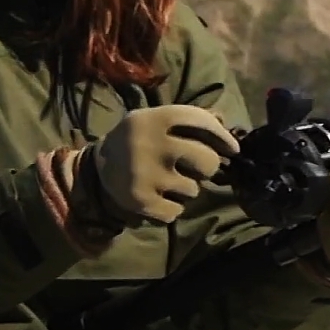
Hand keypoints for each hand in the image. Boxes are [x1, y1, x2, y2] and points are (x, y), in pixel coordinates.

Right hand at [89, 104, 239, 225]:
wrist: (96, 169)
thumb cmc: (138, 140)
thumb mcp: (156, 121)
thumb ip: (188, 120)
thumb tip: (226, 124)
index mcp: (155, 119)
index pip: (201, 122)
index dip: (222, 137)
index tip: (233, 149)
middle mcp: (152, 144)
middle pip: (207, 162)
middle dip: (207, 168)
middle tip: (195, 169)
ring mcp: (146, 175)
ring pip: (194, 190)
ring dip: (186, 189)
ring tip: (167, 182)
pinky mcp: (141, 201)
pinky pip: (177, 211)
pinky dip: (172, 209)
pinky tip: (158, 198)